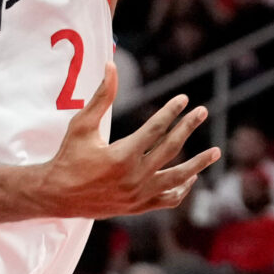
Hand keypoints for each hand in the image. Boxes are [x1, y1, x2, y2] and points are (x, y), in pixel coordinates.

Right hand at [32, 63, 220, 219]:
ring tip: (216, 152)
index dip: (171, 112)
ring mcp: (138, 195)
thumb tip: (111, 65)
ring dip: (199, 164)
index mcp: (121, 155)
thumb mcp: (82, 124)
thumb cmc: (68, 156)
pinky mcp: (138, 207)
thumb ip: (101, 96)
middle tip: (202, 111)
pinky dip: (183, 189)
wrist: (58, 195)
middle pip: (171, 149)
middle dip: (188, 127)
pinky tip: (191, 177)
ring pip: (178, 179)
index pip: (155, 129)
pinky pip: (169, 199)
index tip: (184, 99)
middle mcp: (134, 177)